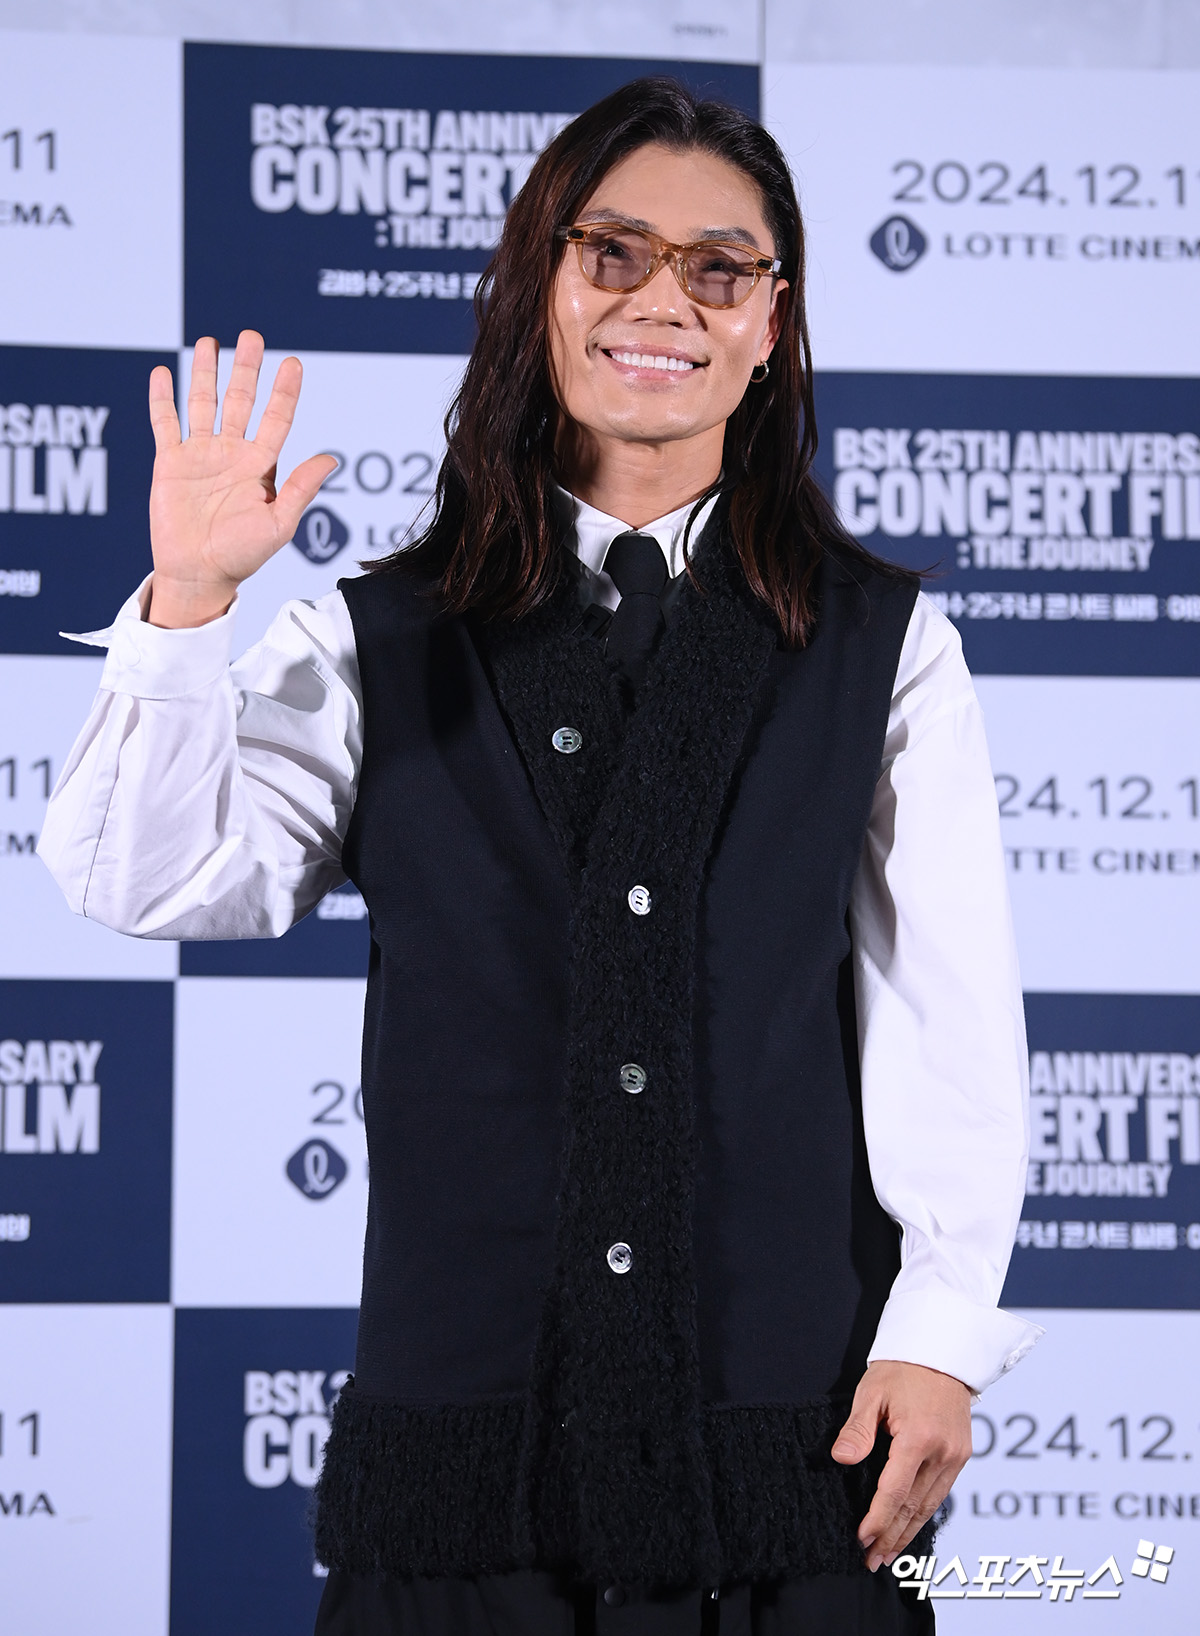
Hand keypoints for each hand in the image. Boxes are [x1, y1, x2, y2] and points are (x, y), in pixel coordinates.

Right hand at [146, 330, 337, 626]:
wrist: (199, 574)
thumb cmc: (242, 556)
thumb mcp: (279, 523)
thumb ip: (301, 488)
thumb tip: (332, 458)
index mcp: (261, 466)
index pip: (276, 418)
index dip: (285, 391)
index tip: (293, 363)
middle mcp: (231, 454)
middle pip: (240, 401)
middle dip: (246, 369)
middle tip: (251, 337)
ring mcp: (200, 455)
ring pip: (203, 403)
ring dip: (206, 373)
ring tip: (209, 343)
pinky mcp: (169, 462)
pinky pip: (165, 423)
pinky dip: (163, 398)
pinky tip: (164, 373)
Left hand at [831, 1359, 971, 1573]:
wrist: (943, 1351)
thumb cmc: (903, 1369)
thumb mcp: (872, 1392)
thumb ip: (857, 1430)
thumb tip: (841, 1460)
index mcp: (919, 1437)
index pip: (894, 1491)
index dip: (877, 1519)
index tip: (861, 1539)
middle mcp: (943, 1453)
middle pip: (914, 1507)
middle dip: (891, 1537)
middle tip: (872, 1561)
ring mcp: (956, 1456)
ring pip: (930, 1506)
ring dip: (908, 1532)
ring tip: (888, 1554)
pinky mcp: (962, 1455)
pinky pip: (940, 1493)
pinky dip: (923, 1514)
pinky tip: (909, 1526)